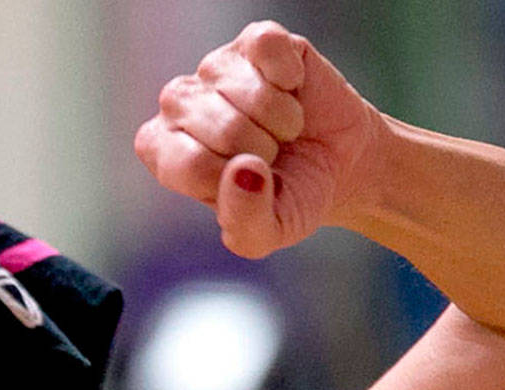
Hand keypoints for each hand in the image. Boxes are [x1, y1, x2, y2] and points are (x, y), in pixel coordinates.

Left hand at [135, 20, 385, 257]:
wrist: (338, 164)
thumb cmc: (290, 197)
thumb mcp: (268, 233)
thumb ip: (247, 220)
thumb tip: (245, 171)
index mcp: (165, 154)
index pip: (188, 165)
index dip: (232, 181)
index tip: (248, 184)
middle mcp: (177, 106)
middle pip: (222, 129)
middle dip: (263, 151)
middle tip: (272, 155)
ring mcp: (213, 69)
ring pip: (250, 93)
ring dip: (282, 120)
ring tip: (284, 129)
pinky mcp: (253, 41)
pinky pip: (268, 48)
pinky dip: (291, 76)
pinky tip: (292, 89)